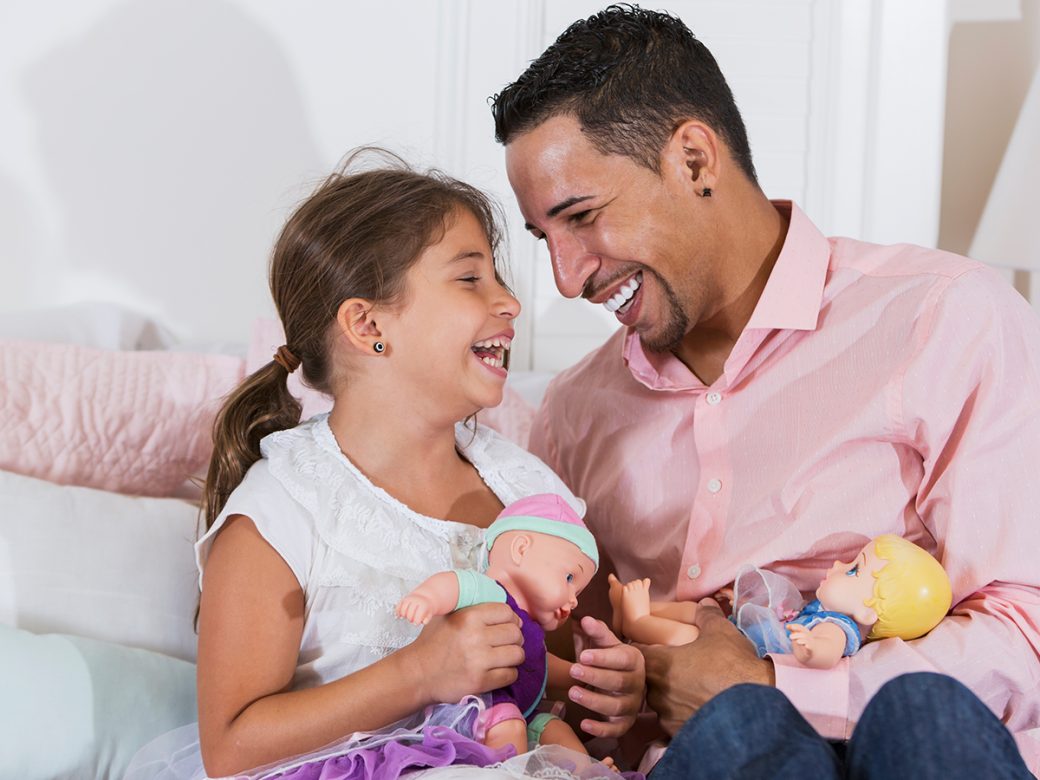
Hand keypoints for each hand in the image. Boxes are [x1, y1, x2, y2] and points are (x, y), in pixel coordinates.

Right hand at [396, 594, 434, 624]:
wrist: (424, 597)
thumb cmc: (426, 608)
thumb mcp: (430, 613)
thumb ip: (427, 619)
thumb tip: (424, 622)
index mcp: (423, 605)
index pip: (418, 616)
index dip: (416, 621)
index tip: (416, 623)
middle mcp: (415, 600)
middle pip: (409, 613)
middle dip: (410, 619)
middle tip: (412, 620)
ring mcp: (409, 599)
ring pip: (403, 609)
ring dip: (403, 615)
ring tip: (405, 617)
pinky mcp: (404, 599)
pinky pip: (398, 605)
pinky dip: (397, 611)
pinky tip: (398, 615)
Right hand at [405, 602, 523, 704]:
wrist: (416, 673)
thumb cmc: (432, 642)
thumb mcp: (447, 615)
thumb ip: (473, 609)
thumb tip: (505, 611)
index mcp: (469, 616)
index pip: (507, 612)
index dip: (511, 619)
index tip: (507, 625)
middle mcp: (476, 637)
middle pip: (515, 633)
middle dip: (514, 638)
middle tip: (506, 643)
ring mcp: (479, 661)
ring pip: (517, 654)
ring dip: (513, 656)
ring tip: (504, 657)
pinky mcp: (481, 682)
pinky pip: (511, 675)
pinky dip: (508, 673)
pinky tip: (498, 671)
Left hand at [567, 615, 644, 737]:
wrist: (625, 681)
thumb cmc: (613, 660)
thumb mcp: (607, 644)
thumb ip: (597, 633)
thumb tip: (586, 620)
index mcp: (634, 661)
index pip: (622, 659)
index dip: (603, 658)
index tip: (583, 655)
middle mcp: (637, 684)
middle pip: (618, 682)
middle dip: (595, 677)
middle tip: (573, 670)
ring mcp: (632, 705)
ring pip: (616, 706)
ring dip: (594, 701)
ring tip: (572, 692)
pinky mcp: (625, 723)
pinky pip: (616, 730)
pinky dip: (601, 730)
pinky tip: (584, 724)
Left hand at [638, 598, 773, 735]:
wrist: (754, 707)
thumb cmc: (734, 665)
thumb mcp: (721, 631)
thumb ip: (707, 614)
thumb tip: (705, 603)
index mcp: (660, 663)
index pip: (636, 653)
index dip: (642, 649)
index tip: (653, 647)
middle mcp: (657, 691)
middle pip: (646, 679)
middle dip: (658, 673)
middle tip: (677, 669)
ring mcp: (667, 715)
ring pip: (660, 703)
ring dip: (670, 696)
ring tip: (691, 690)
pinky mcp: (680, 734)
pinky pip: (674, 722)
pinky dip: (683, 716)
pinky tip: (699, 709)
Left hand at [786, 623, 813, 663]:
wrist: (810, 654)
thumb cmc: (803, 643)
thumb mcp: (797, 635)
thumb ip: (793, 630)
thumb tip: (787, 625)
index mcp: (805, 632)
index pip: (801, 628)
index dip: (795, 626)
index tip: (787, 627)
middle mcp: (808, 637)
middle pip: (804, 634)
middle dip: (797, 635)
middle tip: (790, 637)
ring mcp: (810, 644)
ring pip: (807, 641)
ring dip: (802, 640)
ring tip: (797, 641)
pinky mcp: (810, 651)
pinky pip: (810, 649)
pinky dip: (808, 647)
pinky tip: (806, 646)